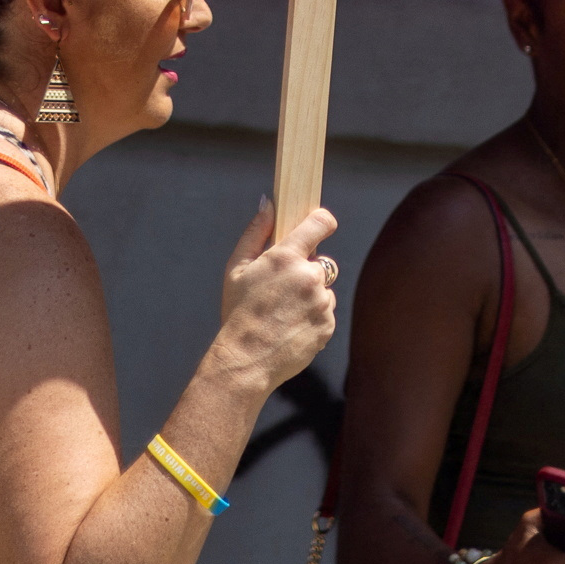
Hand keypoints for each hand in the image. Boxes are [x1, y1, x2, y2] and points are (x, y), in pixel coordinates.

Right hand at [212, 197, 338, 392]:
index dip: (322, 221)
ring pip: (323, 288)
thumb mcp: (236, 268)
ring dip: (310, 295)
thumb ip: (255, 232)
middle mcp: (308, 276)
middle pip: (320, 262)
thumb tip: (269, 203)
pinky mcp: (328, 324)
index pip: (320, 223)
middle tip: (281, 289)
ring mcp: (321, 301)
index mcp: (286, 257)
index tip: (320, 225)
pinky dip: (313, 316)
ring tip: (283, 312)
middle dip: (305, 270)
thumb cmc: (237, 311)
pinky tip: (291, 326)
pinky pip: (325, 311)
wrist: (246, 360)